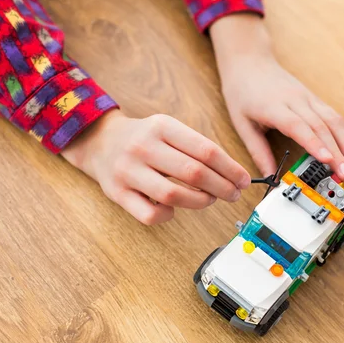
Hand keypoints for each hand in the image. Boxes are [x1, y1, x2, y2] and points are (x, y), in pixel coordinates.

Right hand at [61, 110, 250, 224]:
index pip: (206, 150)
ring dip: (200, 202)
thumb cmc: (145, 139)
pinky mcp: (117, 193)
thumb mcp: (169, 129)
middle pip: (194, 173)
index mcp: (162, 127)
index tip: (243, 180)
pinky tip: (175, 209)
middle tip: (233, 194)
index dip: (230, 169)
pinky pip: (150, 214)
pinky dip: (169, 215)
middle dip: (222, 187)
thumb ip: (196, 147)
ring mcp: (128, 171)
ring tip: (210, 200)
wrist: (100, 141)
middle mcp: (143, 147)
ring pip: (173, 195)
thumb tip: (232, 174)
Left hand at [210, 14, 343, 179]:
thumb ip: (258, 152)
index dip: (314, 143)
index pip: (298, 126)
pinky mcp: (314, 98)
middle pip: (321, 126)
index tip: (327, 159)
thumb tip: (270, 177)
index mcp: (273, 107)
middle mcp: (295, 100)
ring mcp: (307, 97)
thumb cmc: (243, 92)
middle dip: (338, 152)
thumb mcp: (242, 124)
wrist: (249, 61)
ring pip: (333, 120)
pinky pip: (333, 116)